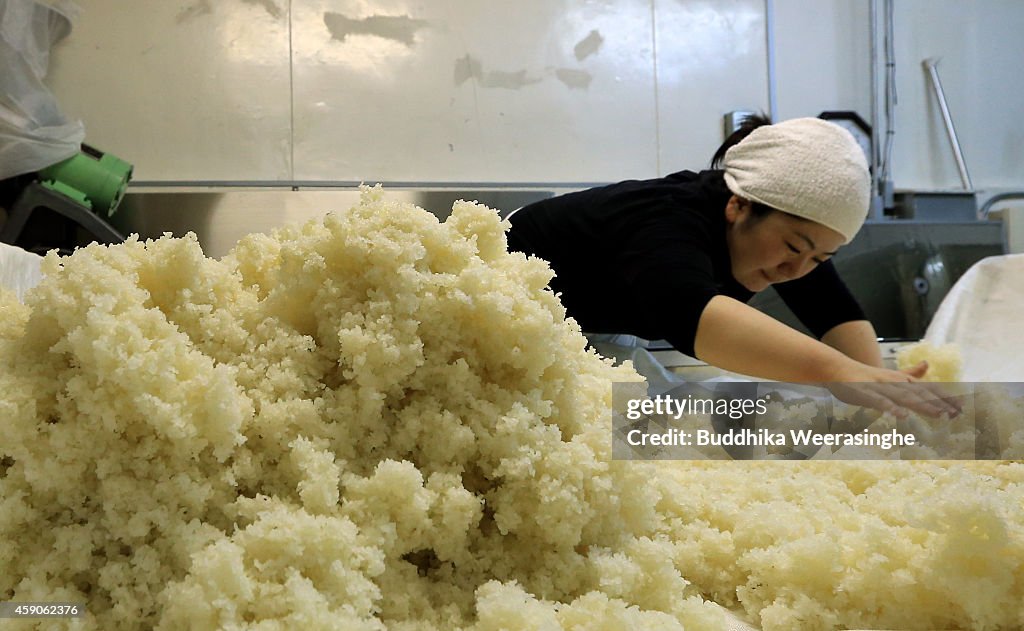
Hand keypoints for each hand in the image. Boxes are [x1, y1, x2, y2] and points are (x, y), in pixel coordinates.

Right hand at [826, 361, 962, 418]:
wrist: (839, 369)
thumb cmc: (865, 376)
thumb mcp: (891, 375)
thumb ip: (910, 373)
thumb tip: (927, 363)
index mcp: (902, 380)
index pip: (927, 389)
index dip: (945, 397)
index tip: (962, 408)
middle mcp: (895, 382)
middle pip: (920, 394)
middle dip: (939, 404)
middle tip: (956, 414)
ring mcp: (881, 387)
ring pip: (904, 398)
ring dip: (922, 406)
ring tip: (938, 415)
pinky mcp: (866, 393)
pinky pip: (880, 401)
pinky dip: (891, 408)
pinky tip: (901, 415)